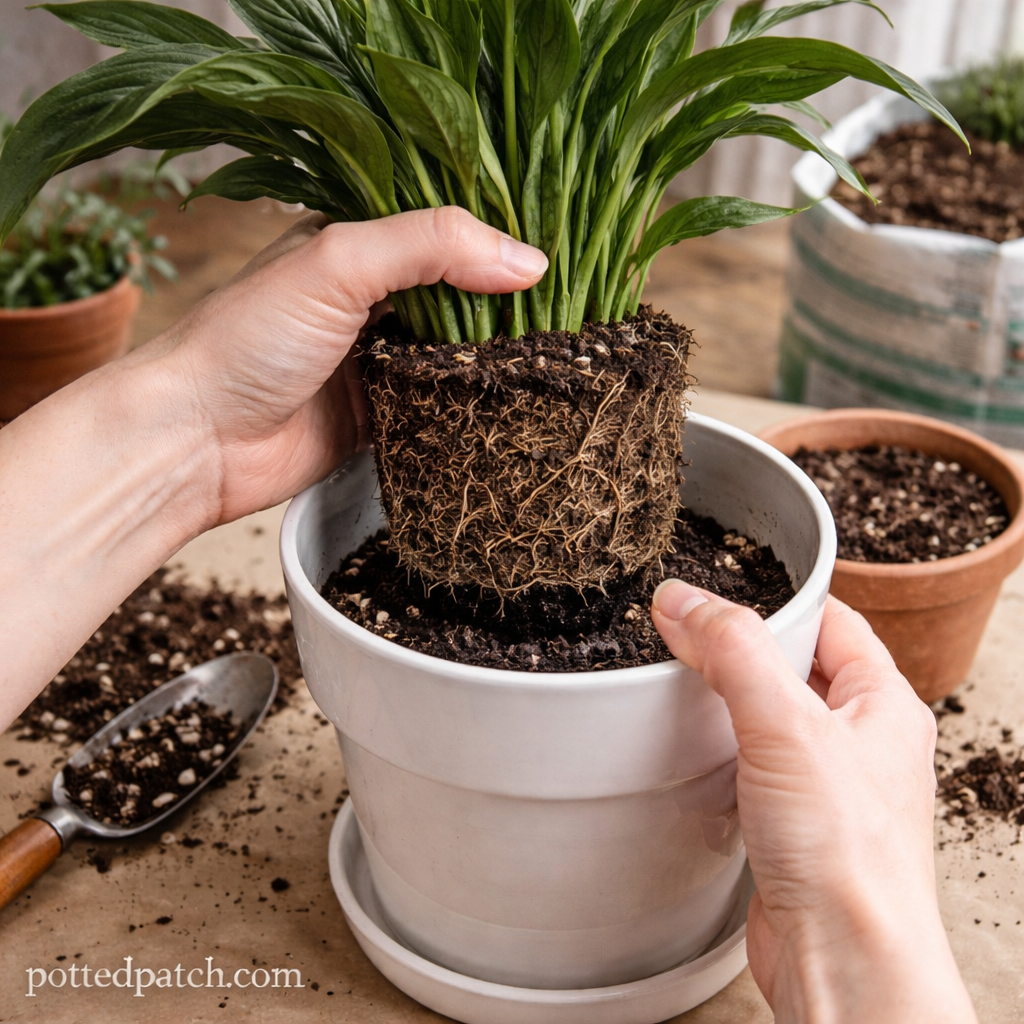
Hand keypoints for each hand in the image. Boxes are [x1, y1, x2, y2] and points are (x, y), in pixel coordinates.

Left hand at [0, 208, 546, 727]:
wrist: (195, 443)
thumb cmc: (247, 340)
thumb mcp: (338, 264)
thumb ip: (431, 246)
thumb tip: (530, 262)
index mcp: (361, 244)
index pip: (450, 227)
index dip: (504, 236)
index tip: (567, 249)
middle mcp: (375, 299)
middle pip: (464, 293)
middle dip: (513, 303)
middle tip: (580, 311)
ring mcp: (382, 360)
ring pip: (462, 352)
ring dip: (502, 357)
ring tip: (567, 354)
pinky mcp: (386, 416)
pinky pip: (446, 406)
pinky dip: (478, 405)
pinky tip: (522, 403)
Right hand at [651, 582, 976, 1023]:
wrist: (845, 960)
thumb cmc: (847, 855)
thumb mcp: (788, 726)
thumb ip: (734, 652)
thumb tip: (683, 599)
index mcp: (884, 705)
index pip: (834, 623)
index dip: (782, 600)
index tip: (725, 585)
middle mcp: (861, 743)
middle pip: (798, 668)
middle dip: (745, 649)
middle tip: (691, 630)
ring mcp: (828, 786)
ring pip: (773, 720)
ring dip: (730, 702)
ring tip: (685, 682)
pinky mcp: (794, 826)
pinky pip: (755, 768)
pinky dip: (723, 753)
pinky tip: (695, 754)